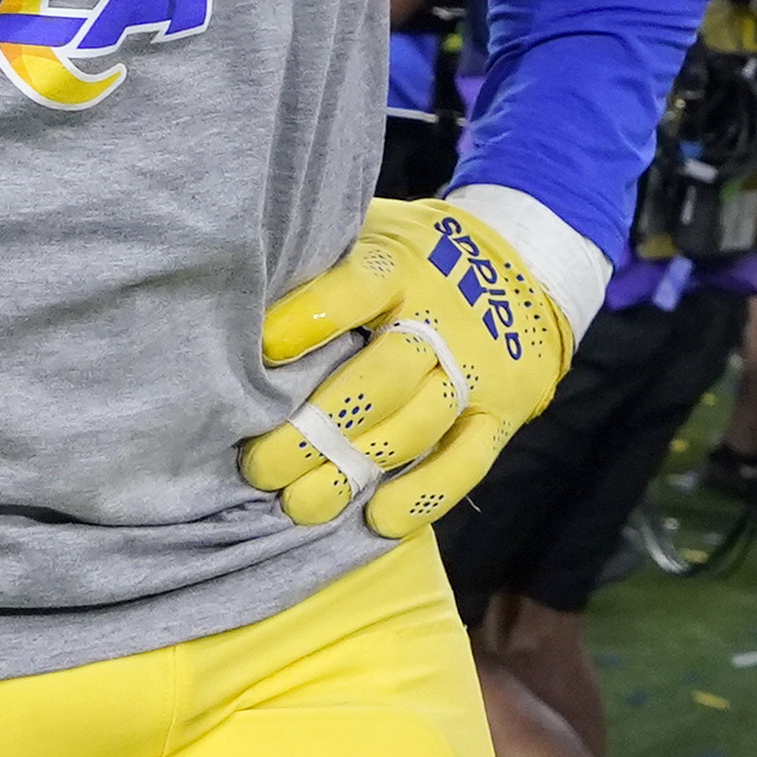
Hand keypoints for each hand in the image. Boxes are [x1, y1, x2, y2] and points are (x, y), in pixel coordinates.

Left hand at [246, 196, 582, 539]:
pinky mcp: (501, 412)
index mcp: (401, 266)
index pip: (359, 286)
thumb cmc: (411, 262)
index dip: (314, 317)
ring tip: (302, 504)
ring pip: (418, 425)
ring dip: (358, 469)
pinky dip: (426, 494)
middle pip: (383, 376)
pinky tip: (379, 518)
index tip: (266, 349)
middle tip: (260, 466)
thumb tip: (237, 301)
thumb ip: (321, 265)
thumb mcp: (372, 238)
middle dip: (319, 427)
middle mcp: (442, 318)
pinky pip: (468, 462)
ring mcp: (476, 369)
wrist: (519, 269)